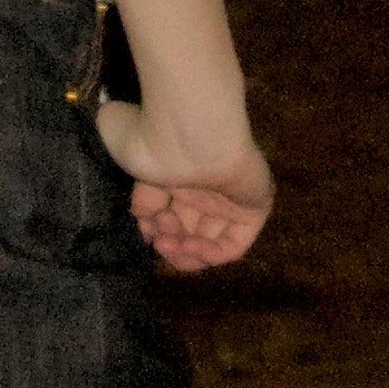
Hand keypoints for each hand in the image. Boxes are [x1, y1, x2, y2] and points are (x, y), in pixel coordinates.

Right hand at [96, 91, 274, 271]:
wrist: (186, 134)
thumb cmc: (154, 143)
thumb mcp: (136, 170)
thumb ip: (143, 202)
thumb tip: (146, 224)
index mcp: (183, 174)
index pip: (172, 215)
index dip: (155, 231)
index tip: (145, 230)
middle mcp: (207, 187)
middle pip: (190, 232)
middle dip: (169, 243)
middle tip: (158, 239)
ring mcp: (230, 199)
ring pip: (210, 241)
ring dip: (185, 252)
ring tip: (169, 244)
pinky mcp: (252, 209)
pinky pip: (234, 243)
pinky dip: (210, 254)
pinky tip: (190, 246)